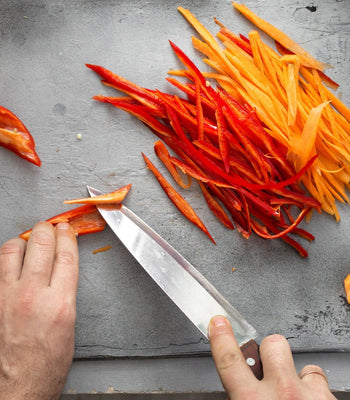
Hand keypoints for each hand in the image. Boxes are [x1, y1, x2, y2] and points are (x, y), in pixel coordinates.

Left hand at [0, 222, 78, 399]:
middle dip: (47, 229)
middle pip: (41, 244)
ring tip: (30, 242)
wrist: (20, 385)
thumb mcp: (70, 322)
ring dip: (23, 240)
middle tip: (50, 228)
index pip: (65, 255)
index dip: (67, 236)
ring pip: (13, 249)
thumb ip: (65, 288)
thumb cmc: (48, 361)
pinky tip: (13, 259)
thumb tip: (63, 264)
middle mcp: (33, 295)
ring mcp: (7, 296)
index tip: (66, 229)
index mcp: (60, 303)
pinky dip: (6, 256)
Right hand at [209, 316, 335, 399]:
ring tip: (294, 395)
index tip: (219, 321)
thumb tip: (236, 387)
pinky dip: (314, 392)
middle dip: (270, 352)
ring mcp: (309, 396)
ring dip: (295, 376)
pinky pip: (319, 382)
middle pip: (273, 345)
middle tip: (270, 371)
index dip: (222, 337)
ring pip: (303, 365)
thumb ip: (240, 396)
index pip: (230, 360)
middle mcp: (282, 395)